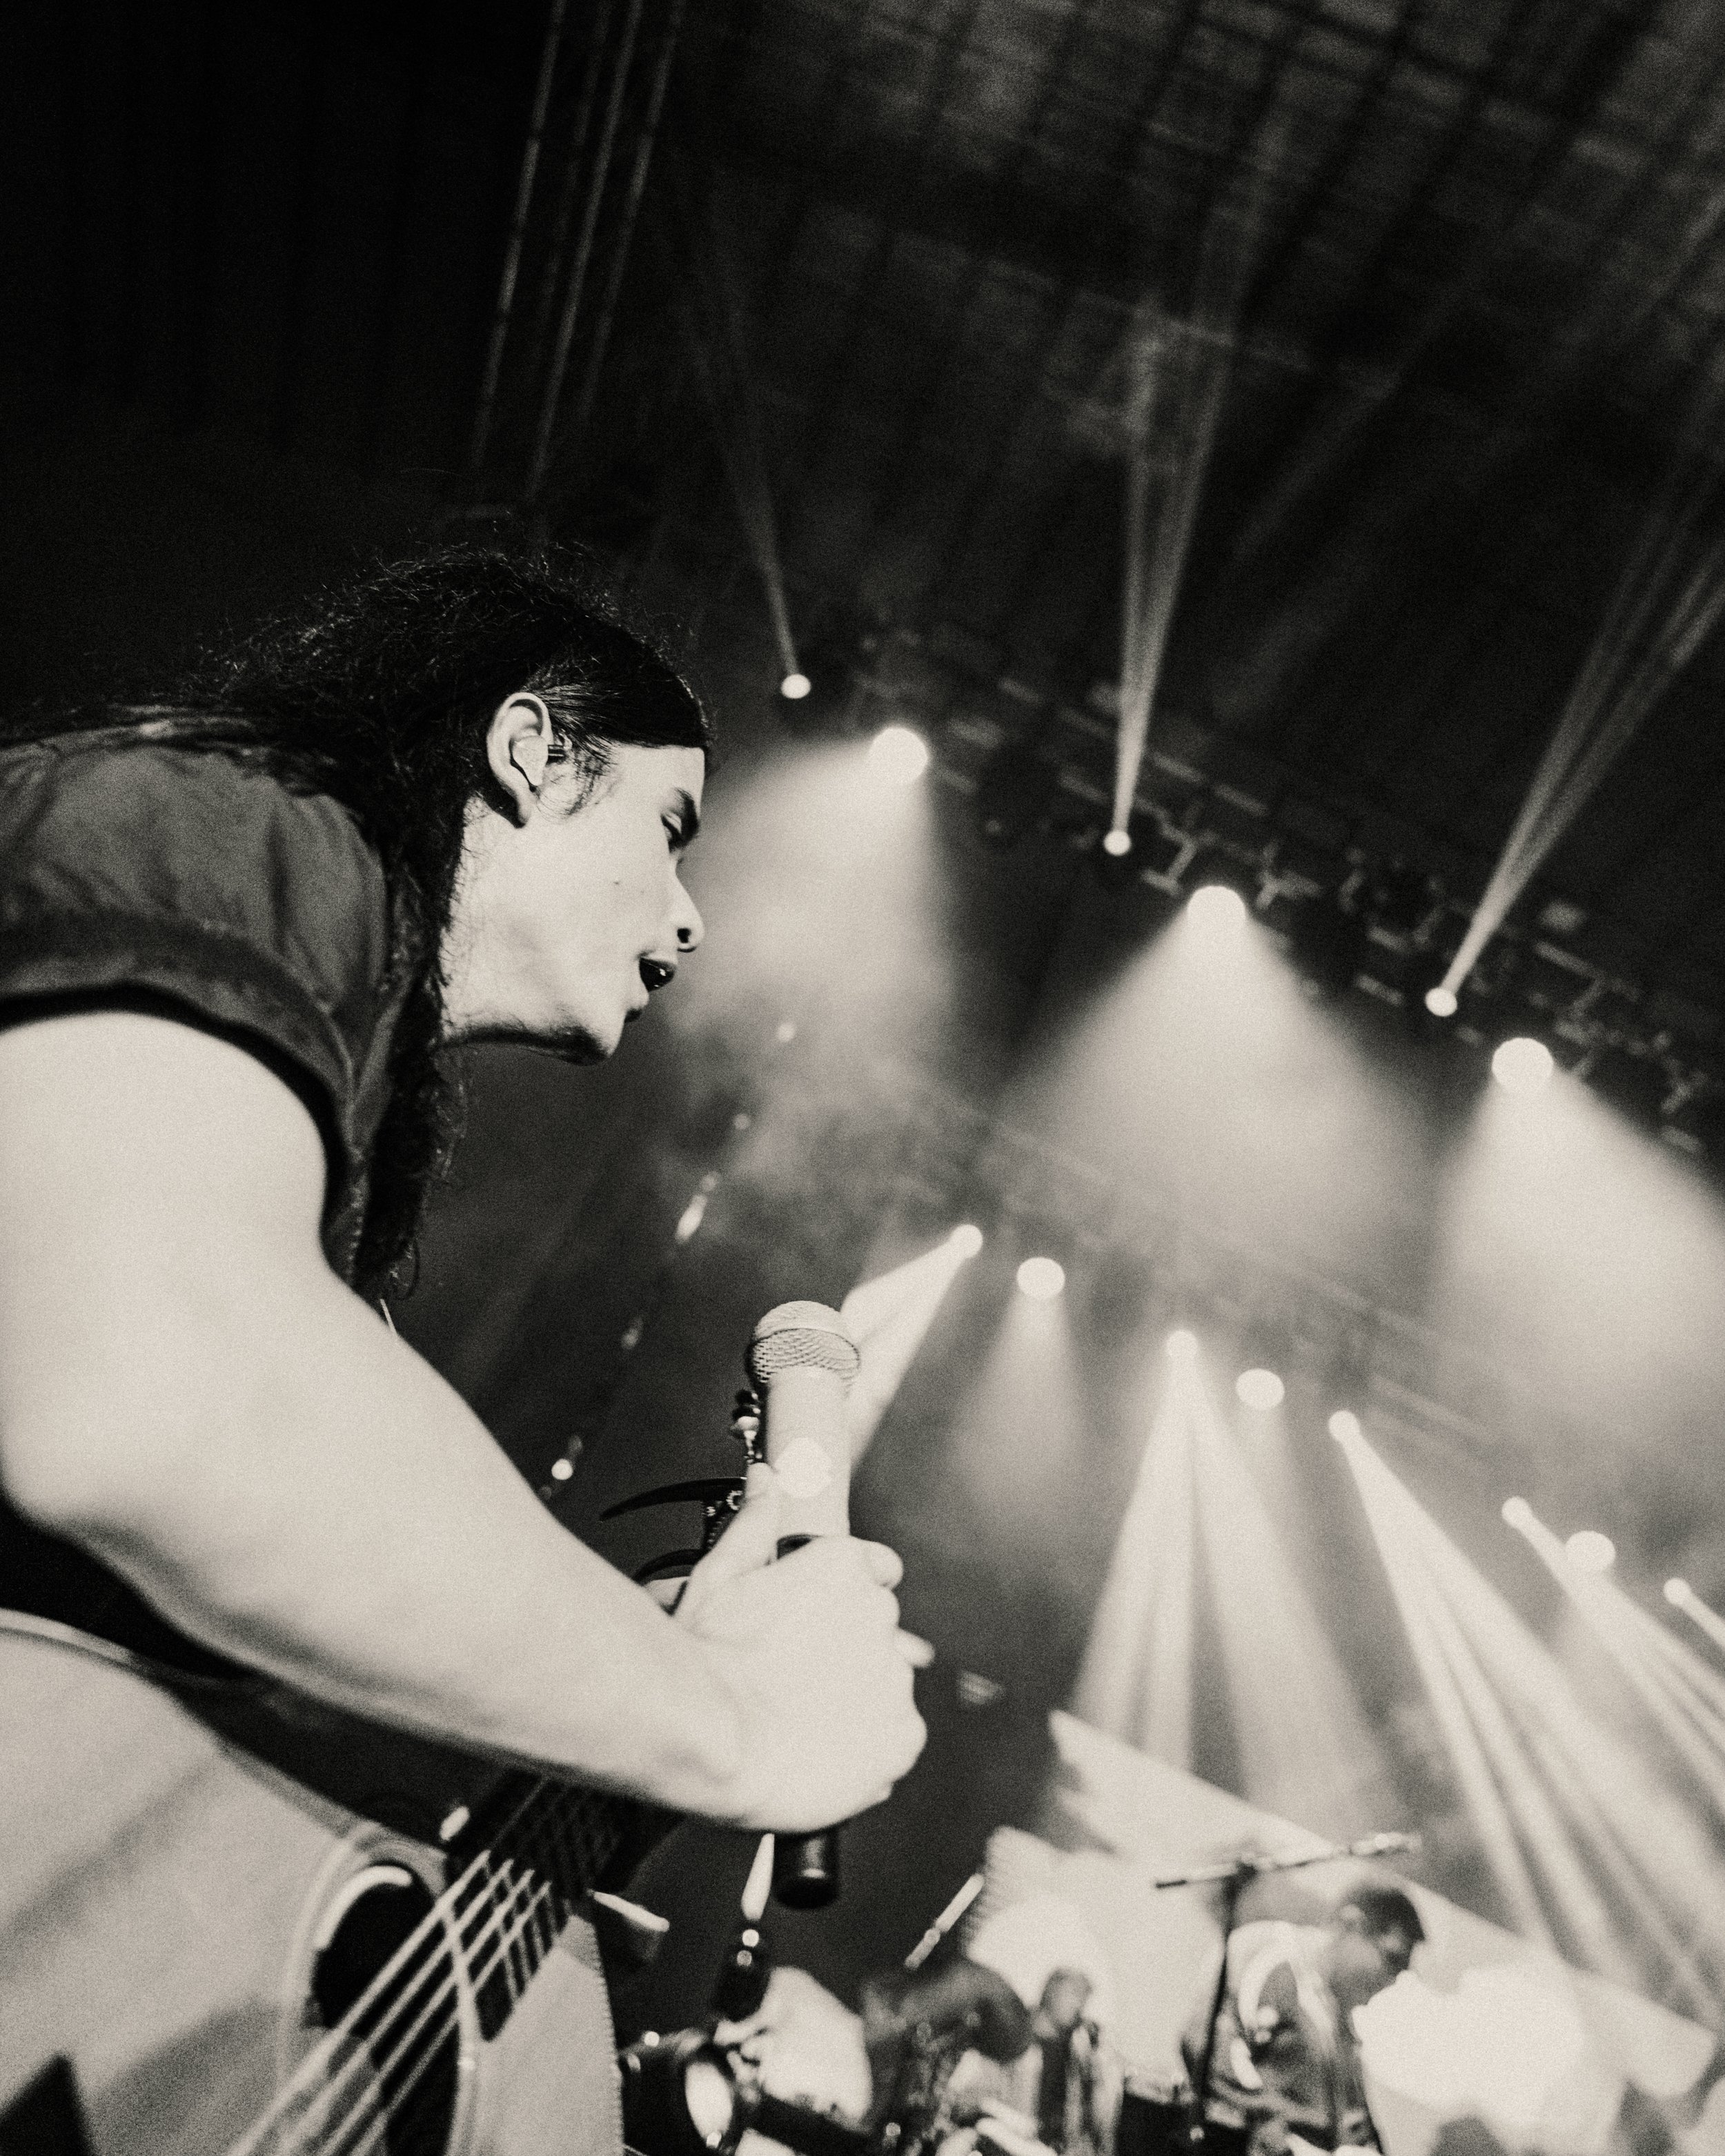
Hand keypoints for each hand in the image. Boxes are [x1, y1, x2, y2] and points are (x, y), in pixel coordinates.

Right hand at [674, 1463, 926, 1829]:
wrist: (709, 1732)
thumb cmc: (706, 1652)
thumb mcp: (720, 1575)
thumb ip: (753, 1524)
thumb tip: (764, 1478)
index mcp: (844, 1566)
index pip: (876, 1569)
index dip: (846, 1599)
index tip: (820, 1624)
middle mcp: (881, 1612)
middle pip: (876, 1632)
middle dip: (843, 1653)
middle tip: (790, 1680)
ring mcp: (896, 1675)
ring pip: (884, 1687)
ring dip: (854, 1701)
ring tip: (797, 1722)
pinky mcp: (902, 1735)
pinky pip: (896, 1739)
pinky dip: (868, 1749)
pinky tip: (821, 1751)